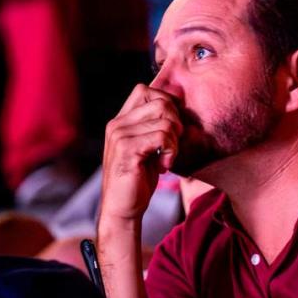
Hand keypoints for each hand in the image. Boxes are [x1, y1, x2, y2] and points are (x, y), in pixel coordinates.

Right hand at [100, 84, 182, 221]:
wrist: (124, 208)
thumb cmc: (140, 177)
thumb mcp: (149, 146)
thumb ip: (156, 125)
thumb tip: (180, 106)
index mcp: (121, 120)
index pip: (146, 90)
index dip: (167, 103)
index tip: (171, 128)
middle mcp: (117, 123)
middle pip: (161, 101)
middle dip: (176, 122)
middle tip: (172, 145)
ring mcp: (120, 135)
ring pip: (166, 121)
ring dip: (175, 142)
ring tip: (166, 158)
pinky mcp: (126, 149)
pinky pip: (162, 136)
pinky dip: (171, 152)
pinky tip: (164, 166)